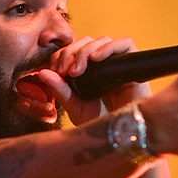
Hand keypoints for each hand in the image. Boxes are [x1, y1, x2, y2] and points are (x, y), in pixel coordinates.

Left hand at [17, 35, 147, 127]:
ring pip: (102, 40)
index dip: (61, 55)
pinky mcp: (135, 64)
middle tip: (64, 71)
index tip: (55, 71)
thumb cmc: (101, 124)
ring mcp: (119, 63)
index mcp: (89, 71)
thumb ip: (60, 90)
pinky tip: (95, 59)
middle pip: (86, 42)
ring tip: (77, 71)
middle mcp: (104, 64)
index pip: (73, 49)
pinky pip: (124, 44)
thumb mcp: (75, 108)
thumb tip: (43, 72)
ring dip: (85, 51)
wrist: (124, 136)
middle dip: (70, 52)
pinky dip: (108, 47)